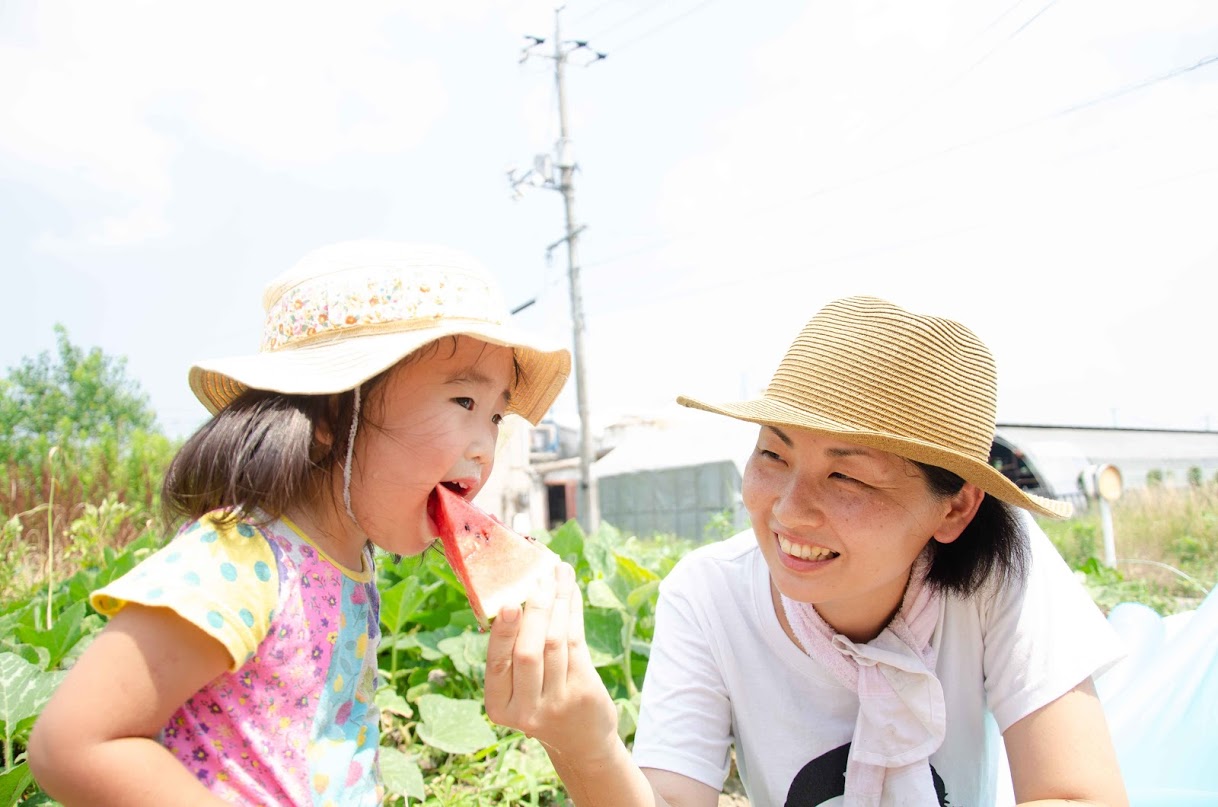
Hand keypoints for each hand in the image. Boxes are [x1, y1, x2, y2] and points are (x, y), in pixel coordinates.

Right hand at [484, 562, 619, 761]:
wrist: (580, 741)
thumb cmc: (541, 703)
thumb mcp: (518, 691)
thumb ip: (513, 652)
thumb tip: (515, 594)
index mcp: (499, 705)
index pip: (498, 664)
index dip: (503, 633)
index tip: (508, 603)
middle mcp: (526, 710)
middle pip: (529, 651)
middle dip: (535, 609)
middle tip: (540, 577)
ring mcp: (558, 703)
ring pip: (555, 642)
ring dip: (558, 602)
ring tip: (559, 573)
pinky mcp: (584, 691)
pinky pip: (577, 642)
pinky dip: (573, 611)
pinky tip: (571, 591)